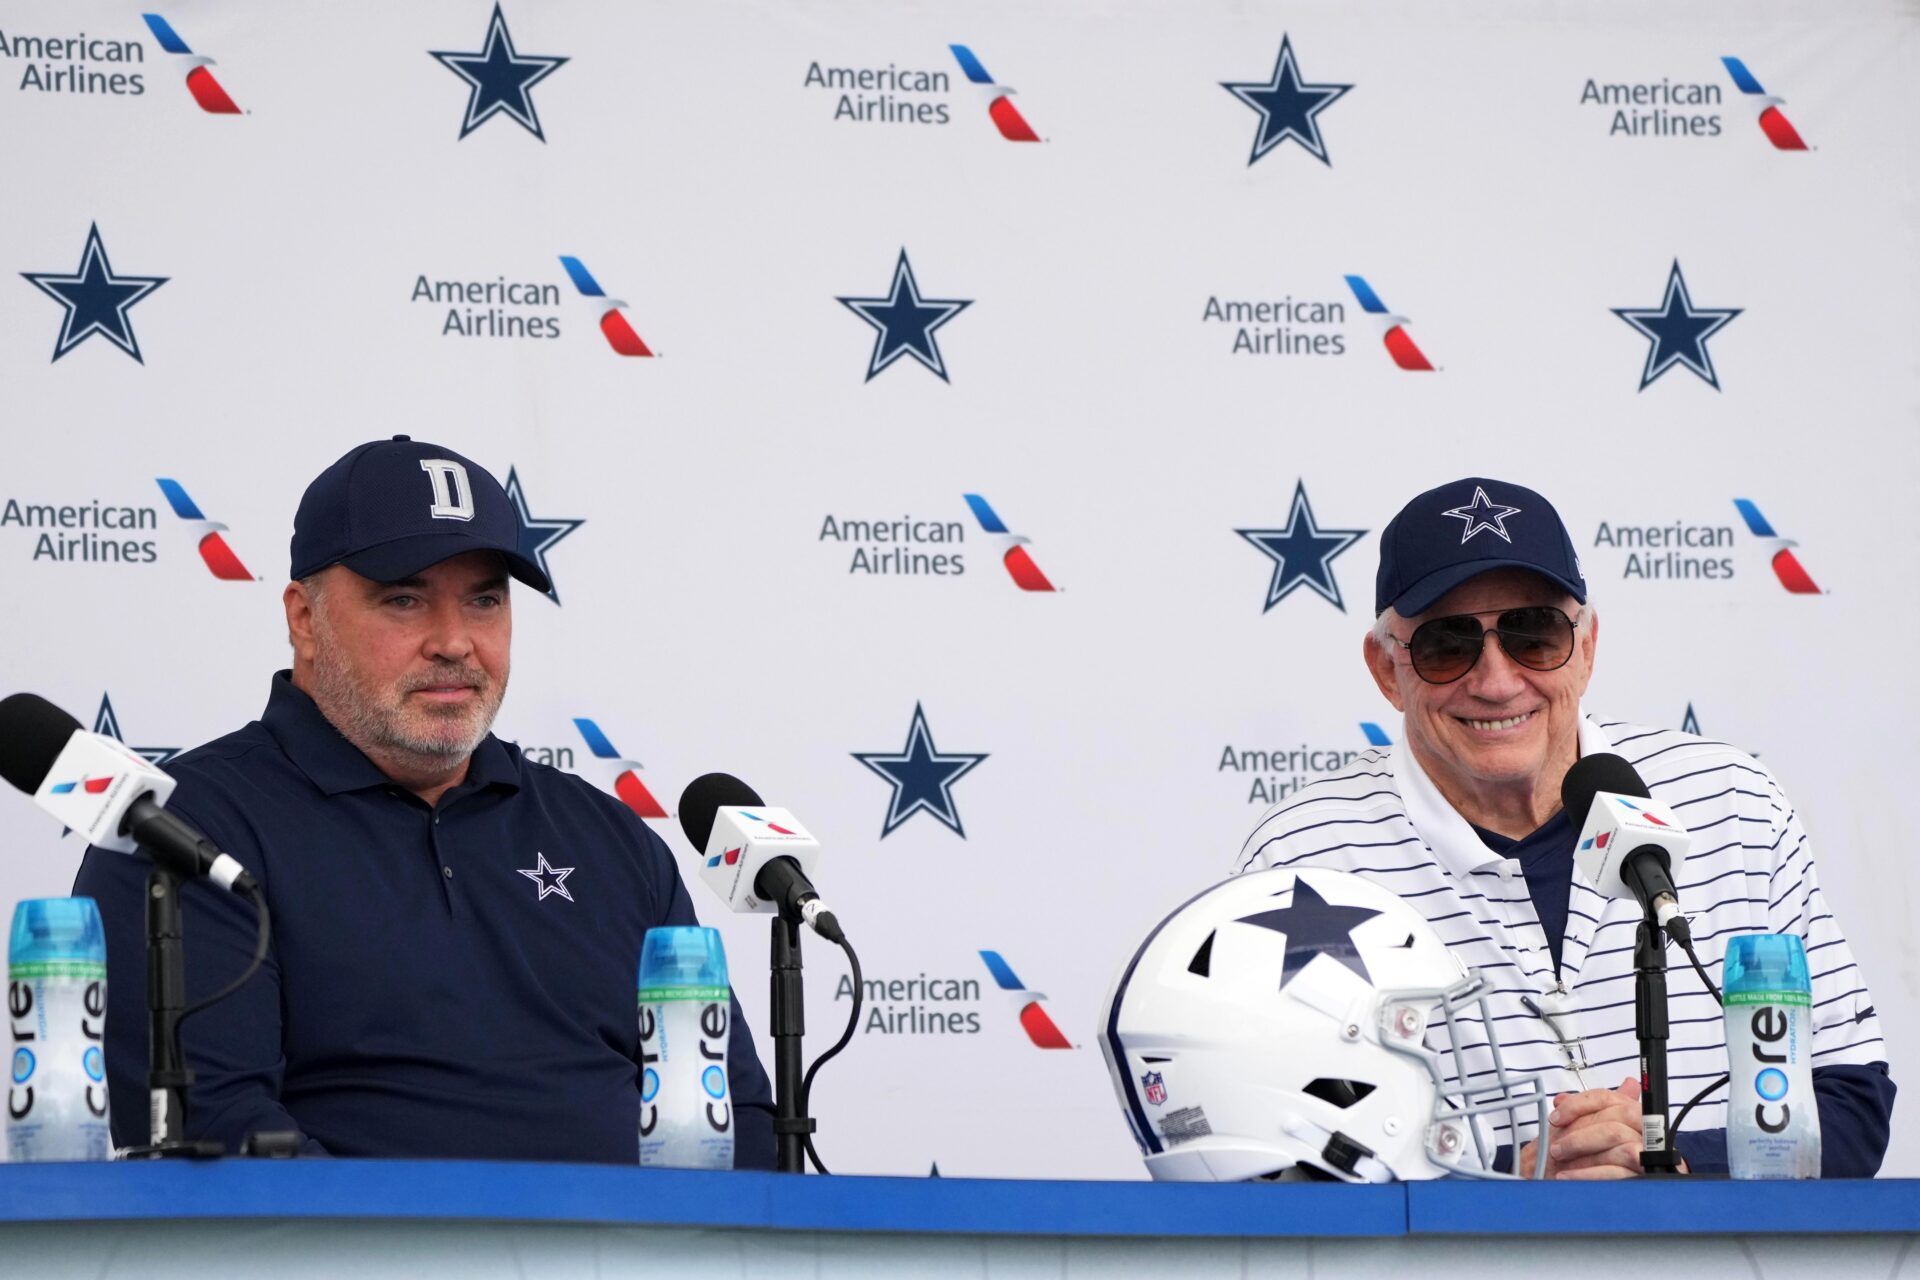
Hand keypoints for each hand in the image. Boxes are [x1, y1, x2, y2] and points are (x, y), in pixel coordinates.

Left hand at [1518, 1076, 1645, 1179]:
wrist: (1589, 1196)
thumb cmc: (1584, 1161)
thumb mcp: (1579, 1134)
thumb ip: (1576, 1115)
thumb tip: (1562, 1099)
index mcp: (1630, 1114)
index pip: (1607, 1098)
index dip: (1577, 1105)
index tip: (1555, 1119)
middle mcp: (1645, 1132)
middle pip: (1615, 1119)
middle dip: (1580, 1134)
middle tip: (1556, 1147)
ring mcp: (1647, 1154)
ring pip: (1616, 1140)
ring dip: (1580, 1150)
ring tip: (1559, 1160)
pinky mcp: (1643, 1177)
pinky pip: (1617, 1171)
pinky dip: (1588, 1173)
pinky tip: (1569, 1177)